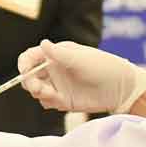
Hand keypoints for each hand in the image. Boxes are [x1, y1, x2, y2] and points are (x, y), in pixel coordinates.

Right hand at [17, 40, 145, 113]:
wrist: (121, 88)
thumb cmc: (103, 66)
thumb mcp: (81, 59)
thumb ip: (60, 54)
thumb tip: (43, 43)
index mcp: (55, 55)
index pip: (31, 57)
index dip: (24, 64)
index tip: (25, 71)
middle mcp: (53, 70)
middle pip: (29, 76)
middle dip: (29, 83)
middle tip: (38, 88)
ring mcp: (57, 85)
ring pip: (36, 91)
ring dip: (40, 94)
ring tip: (53, 95)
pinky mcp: (62, 100)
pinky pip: (47, 102)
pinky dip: (49, 102)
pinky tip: (60, 101)